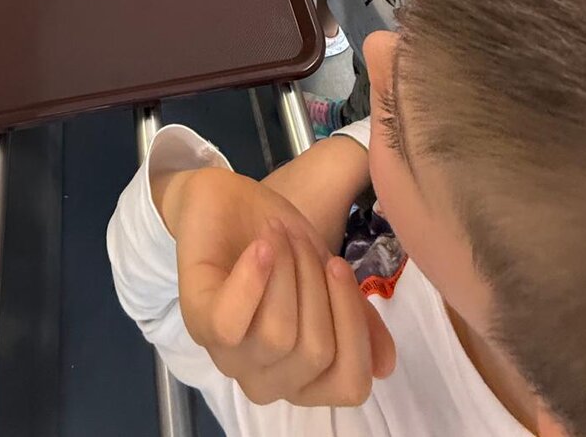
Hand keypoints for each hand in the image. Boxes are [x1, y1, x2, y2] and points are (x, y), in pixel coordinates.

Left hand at [161, 165, 393, 407]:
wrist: (226, 201)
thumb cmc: (279, 244)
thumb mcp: (327, 276)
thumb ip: (356, 319)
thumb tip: (386, 366)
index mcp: (301, 375)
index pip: (349, 383)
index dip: (354, 324)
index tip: (338, 265)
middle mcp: (265, 378)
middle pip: (316, 351)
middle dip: (317, 282)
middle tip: (297, 238)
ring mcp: (228, 356)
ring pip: (279, 334)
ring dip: (286, 268)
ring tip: (275, 233)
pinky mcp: (199, 322)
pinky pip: (231, 322)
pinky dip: (254, 279)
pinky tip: (262, 247)